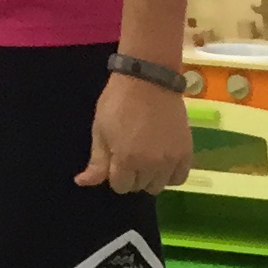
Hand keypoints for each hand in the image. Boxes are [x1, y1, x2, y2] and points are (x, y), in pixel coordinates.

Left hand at [78, 74, 193, 194]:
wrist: (148, 80)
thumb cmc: (118, 102)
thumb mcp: (100, 130)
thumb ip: (96, 161)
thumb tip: (82, 183)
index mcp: (126, 160)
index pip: (120, 186)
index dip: (115, 173)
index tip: (117, 156)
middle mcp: (150, 166)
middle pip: (139, 187)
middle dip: (132, 175)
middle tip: (132, 153)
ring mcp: (170, 160)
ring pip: (159, 186)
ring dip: (151, 176)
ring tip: (148, 157)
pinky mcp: (185, 153)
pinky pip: (178, 178)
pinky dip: (170, 174)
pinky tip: (163, 162)